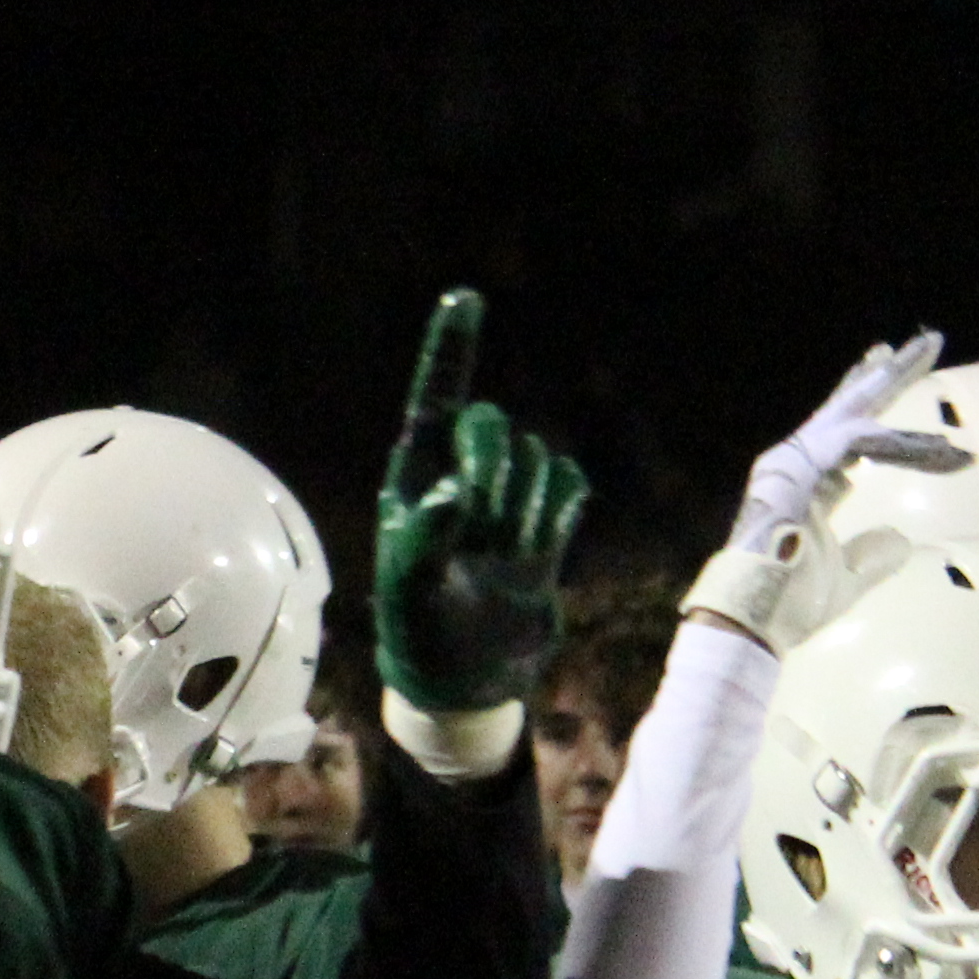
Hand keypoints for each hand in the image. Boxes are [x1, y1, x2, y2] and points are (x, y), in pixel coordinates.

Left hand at [373, 289, 591, 719]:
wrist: (464, 681)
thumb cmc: (419, 633)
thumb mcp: (409, 591)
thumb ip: (424, 540)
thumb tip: (453, 492)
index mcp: (413, 482)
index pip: (432, 403)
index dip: (450, 351)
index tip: (464, 298)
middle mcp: (458, 479)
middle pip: (492, 428)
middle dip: (494, 467)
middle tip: (480, 522)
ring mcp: (503, 500)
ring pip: (535, 459)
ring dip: (525, 505)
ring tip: (502, 555)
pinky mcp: (543, 523)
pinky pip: (568, 481)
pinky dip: (563, 502)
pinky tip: (543, 534)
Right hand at [687, 331, 954, 633]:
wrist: (756, 624)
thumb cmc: (792, 606)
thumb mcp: (847, 579)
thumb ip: (872, 556)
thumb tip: (901, 540)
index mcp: (806, 484)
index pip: (846, 432)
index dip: (873, 404)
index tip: (892, 369)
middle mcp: (796, 464)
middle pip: (851, 409)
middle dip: (889, 375)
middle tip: (926, 342)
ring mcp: (792, 464)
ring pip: (859, 418)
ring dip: (898, 386)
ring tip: (929, 352)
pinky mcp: (796, 472)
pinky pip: (858, 443)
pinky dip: (901, 446)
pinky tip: (940, 450)